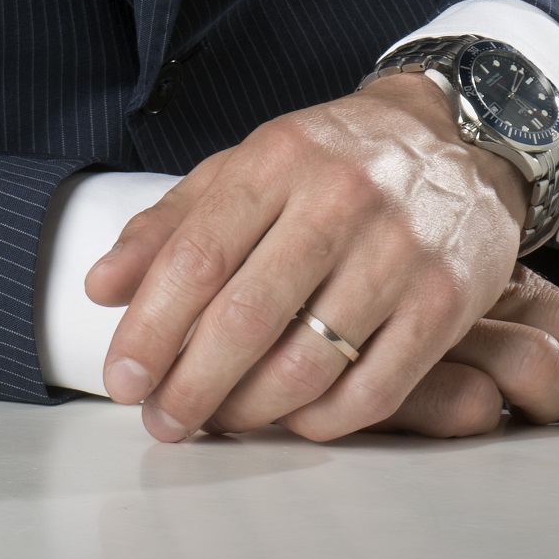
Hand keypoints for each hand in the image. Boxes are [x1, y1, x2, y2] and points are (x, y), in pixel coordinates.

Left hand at [86, 75, 558, 440]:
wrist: (456, 136)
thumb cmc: (335, 158)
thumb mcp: (249, 165)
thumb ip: (171, 223)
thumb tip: (102, 287)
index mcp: (280, 157)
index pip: (199, 255)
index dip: (151, 327)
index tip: (122, 377)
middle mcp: (341, 199)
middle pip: (247, 316)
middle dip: (191, 384)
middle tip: (161, 419)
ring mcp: (399, 252)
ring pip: (308, 363)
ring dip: (251, 410)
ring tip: (219, 422)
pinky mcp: (447, 301)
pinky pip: (375, 390)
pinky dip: (323, 421)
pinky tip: (293, 420)